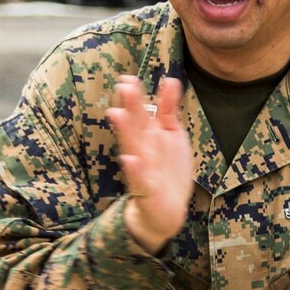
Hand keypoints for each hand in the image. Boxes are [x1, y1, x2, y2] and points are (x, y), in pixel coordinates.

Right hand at [105, 76, 192, 254]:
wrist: (166, 210)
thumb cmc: (166, 169)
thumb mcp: (172, 134)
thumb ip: (169, 109)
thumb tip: (171, 80)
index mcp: (149, 134)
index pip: (141, 111)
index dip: (136, 96)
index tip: (128, 79)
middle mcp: (142, 147)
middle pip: (135, 124)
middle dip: (130, 106)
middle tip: (124, 86)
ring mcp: (142, 167)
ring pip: (132, 146)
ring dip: (125, 131)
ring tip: (117, 115)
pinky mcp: (145, 188)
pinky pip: (139, 178)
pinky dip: (134, 169)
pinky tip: (130, 160)